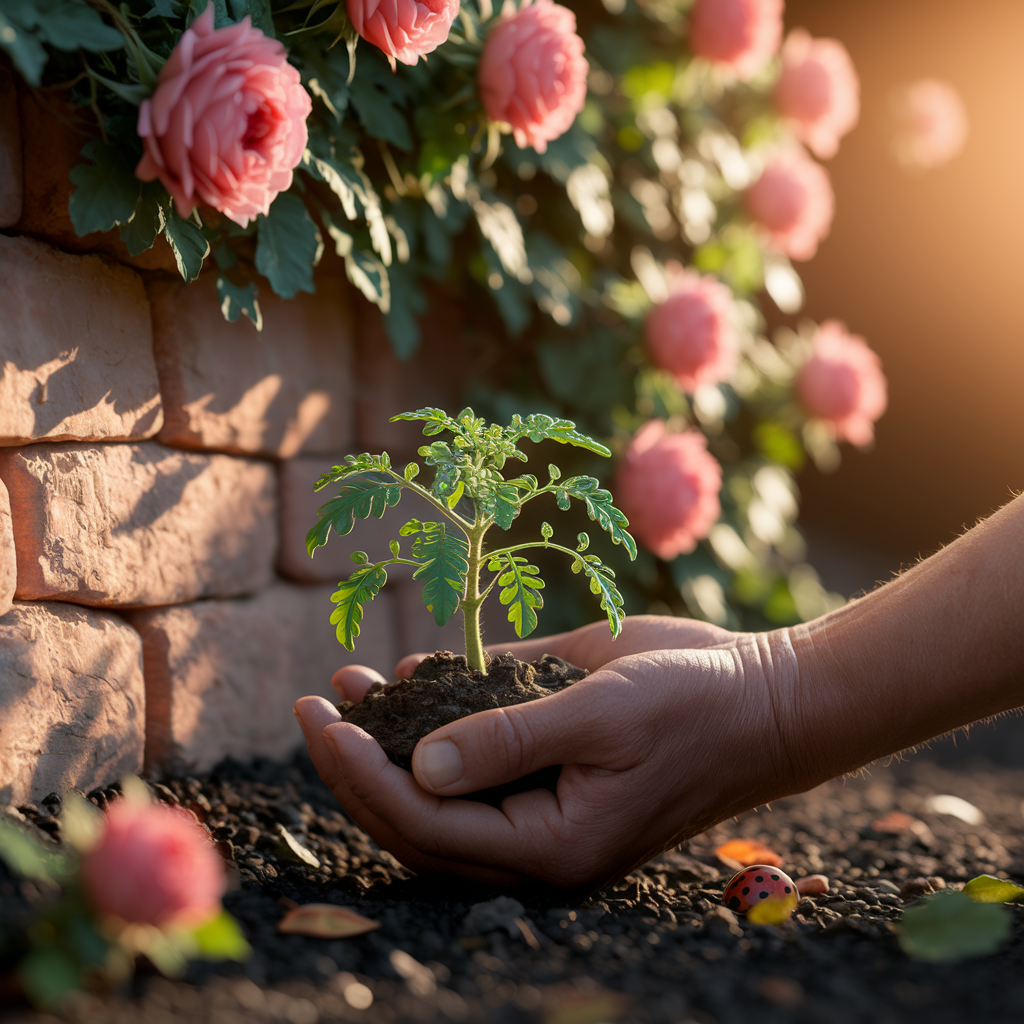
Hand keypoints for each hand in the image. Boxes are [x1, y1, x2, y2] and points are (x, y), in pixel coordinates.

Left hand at [294, 621, 805, 890]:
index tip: (322, 722)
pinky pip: (478, 763)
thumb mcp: (602, 711)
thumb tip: (419, 765)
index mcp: (552, 847)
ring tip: (344, 687)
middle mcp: (538, 842)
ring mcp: (543, 810)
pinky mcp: (551, 773)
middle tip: (313, 707)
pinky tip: (408, 680)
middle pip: (420, 820)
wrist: (760, 700)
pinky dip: (434, 725)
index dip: (365, 776)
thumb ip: (510, 739)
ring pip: (441, 795)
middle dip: (358, 765)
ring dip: (387, 745)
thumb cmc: (694, 702)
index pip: (430, 825)